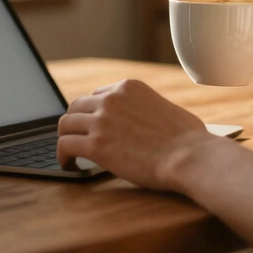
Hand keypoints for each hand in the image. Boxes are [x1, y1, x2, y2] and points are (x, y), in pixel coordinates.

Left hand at [56, 79, 217, 190]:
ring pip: (65, 124)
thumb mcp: (167, 107)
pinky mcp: (96, 145)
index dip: (93, 112)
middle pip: (76, 107)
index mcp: (128, 87)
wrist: (190, 156)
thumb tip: (153, 119)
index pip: (98, 95)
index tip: (93, 125)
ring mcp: (102, 121)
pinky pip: (65, 145)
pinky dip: (62, 155)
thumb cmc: (189, 139)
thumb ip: (150, 108)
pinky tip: (69, 165)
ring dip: (65, 138)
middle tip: (76, 138)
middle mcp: (111, 99)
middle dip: (75, 123)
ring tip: (69, 153)